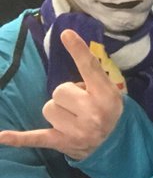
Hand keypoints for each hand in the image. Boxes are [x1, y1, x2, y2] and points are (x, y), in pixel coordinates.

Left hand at [0, 30, 122, 159]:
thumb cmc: (110, 109)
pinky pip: (35, 137)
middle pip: (59, 90)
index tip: (66, 34)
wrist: (117, 142)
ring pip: (48, 108)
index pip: (89, 67)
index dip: (77, 50)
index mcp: (106, 94)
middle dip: (67, 95)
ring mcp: (76, 130)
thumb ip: (93, 76)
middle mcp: (92, 111)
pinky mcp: (62, 143)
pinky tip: (1, 136)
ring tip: (73, 118)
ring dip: (58, 111)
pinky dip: (19, 138)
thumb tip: (73, 54)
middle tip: (80, 103)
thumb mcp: (112, 90)